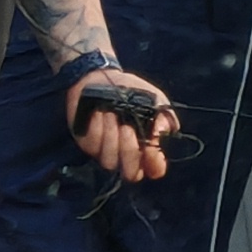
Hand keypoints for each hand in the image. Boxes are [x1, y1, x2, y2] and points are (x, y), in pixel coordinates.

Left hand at [68, 67, 175, 181]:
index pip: (154, 169)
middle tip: (128, 128)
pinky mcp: (88, 144)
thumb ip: (164, 116)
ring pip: (110, 161)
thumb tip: (160, 133)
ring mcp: (106, 151)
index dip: (154, 164)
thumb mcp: (153, 99)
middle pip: (131, 173)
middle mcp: (127, 154)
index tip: (150, 147)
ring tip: (112, 112)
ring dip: (112, 135)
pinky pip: (93, 145)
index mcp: (146, 147)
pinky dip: (97, 127)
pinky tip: (99, 112)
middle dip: (130, 152)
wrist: (102, 77)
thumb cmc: (131, 91)